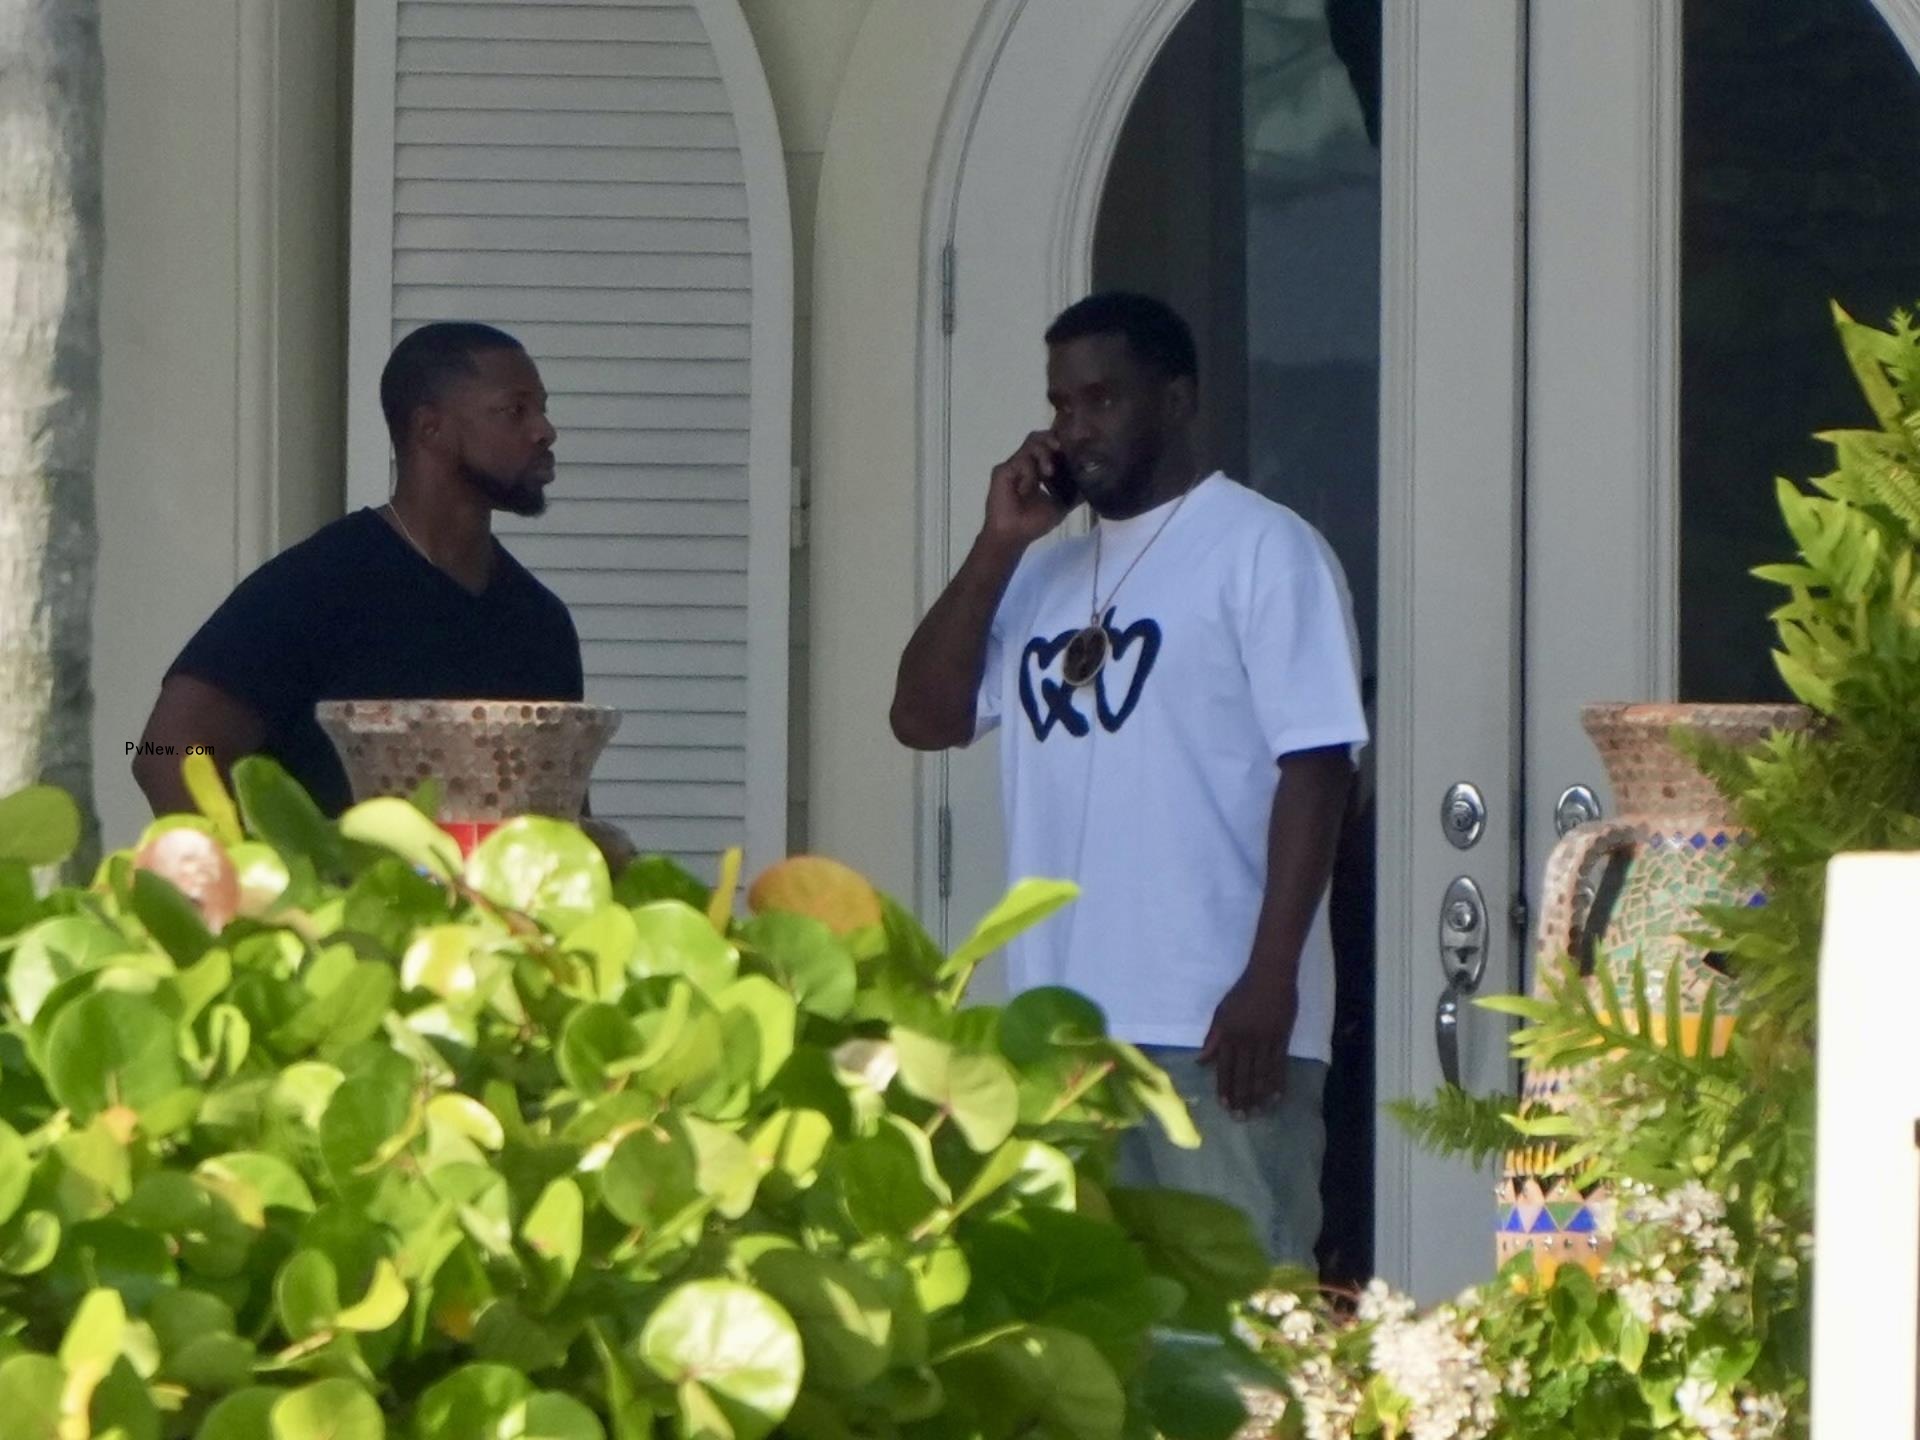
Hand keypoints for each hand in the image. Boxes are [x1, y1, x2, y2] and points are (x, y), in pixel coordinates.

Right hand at [983, 431, 1071, 549]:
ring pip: (1031, 442)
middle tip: (1060, 449)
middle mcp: (1025, 464)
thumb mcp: (1061, 505)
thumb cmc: (1033, 523)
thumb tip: (1093, 483)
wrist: (1013, 536)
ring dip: (1043, 454)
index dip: (1060, 441)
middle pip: (1038, 437)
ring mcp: (1013, 465)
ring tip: (1048, 472)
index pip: (1048, 445)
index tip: (1073, 446)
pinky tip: (1027, 489)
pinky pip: (1021, 461)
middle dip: (1052, 440)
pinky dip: (1029, 473)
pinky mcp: (1002, 470)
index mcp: (1037, 470)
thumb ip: (1074, 493)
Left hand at [1197, 966, 1298, 1117]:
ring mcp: (1266, 1040)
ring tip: (1258, 1113)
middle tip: (1241, 1118)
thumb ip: (1213, 1038)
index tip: (1224, 1106)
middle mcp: (1246, 1040)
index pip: (1225, 1067)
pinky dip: (1278, 1082)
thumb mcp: (1222, 1012)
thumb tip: (1201, 1061)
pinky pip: (1280, 1065)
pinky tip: (1276, 1097)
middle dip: (1242, 1098)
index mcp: (1228, 1034)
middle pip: (1243, 1075)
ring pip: (1261, 1074)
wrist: (1270, 975)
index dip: (1224, 1088)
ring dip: (1259, 1095)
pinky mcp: (1282, 1038)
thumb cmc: (1243, 992)